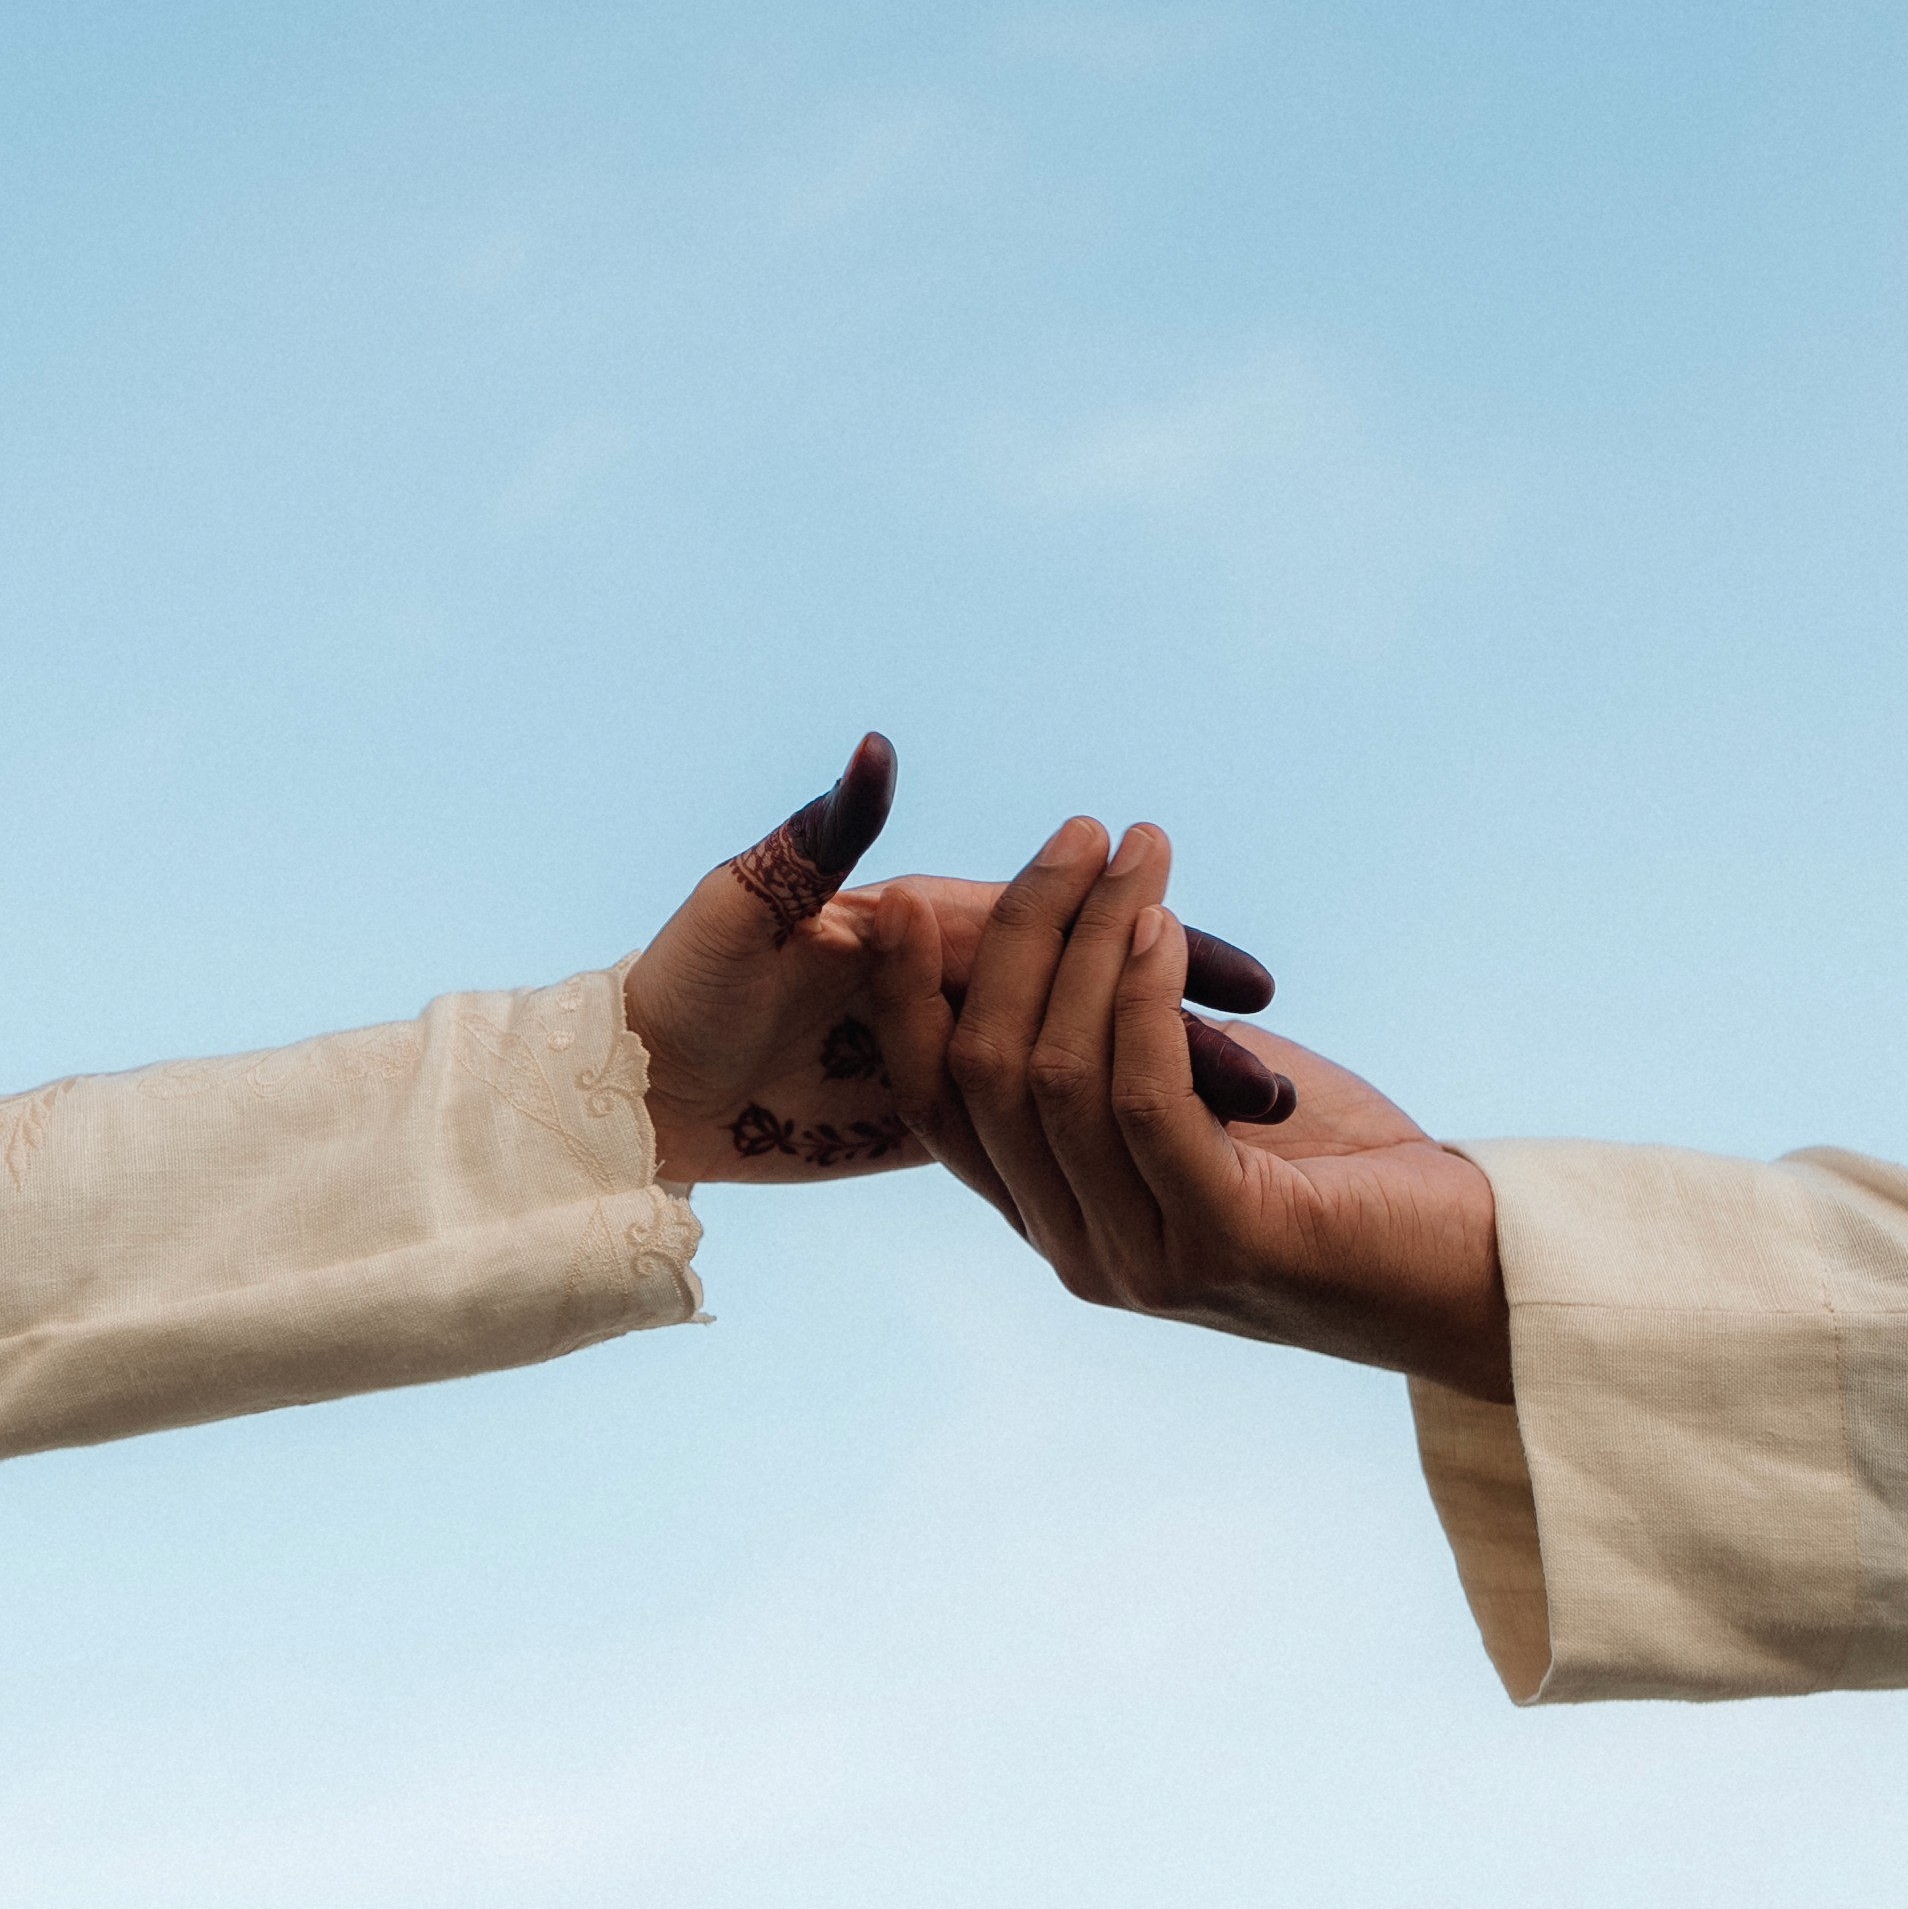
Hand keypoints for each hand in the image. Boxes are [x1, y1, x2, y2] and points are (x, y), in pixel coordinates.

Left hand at [624, 741, 1282, 1187]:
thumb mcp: (743, 907)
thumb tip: (879, 755)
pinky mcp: (930, 1114)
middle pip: (1093, 995)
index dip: (1153, 946)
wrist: (633, 1087)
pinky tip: (1181, 1153)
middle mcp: (949, 977)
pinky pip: (1039, 1118)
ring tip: (1255, 1126)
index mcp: (922, 922)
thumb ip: (821, 839)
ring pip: (1081, 1060)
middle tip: (1274, 1073)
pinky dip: (1110, 1127)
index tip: (1242, 975)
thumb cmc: (675, 985)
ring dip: (1164, 1084)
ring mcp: (948, 1045)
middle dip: (1184, 1028)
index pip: (1063, 927)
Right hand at [863, 818, 1511, 1399]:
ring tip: (1134, 854)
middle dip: (1021, 935)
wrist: (1466, 1275)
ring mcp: (1142, 1258)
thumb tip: (1066, 923)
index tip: (905, 896)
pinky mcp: (1220, 1242)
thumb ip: (1121, 1043)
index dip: (906, 1001)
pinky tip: (1163, 927)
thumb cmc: (1339, 1170)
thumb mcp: (1204, 1092)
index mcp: (1056, 1218)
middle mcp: (1077, 1250)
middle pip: (988, 1073)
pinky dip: (1144, 999)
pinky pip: (1145, 1101)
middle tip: (1077, 836)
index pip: (937, 1105)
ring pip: (1059, 1076)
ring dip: (1091, 941)